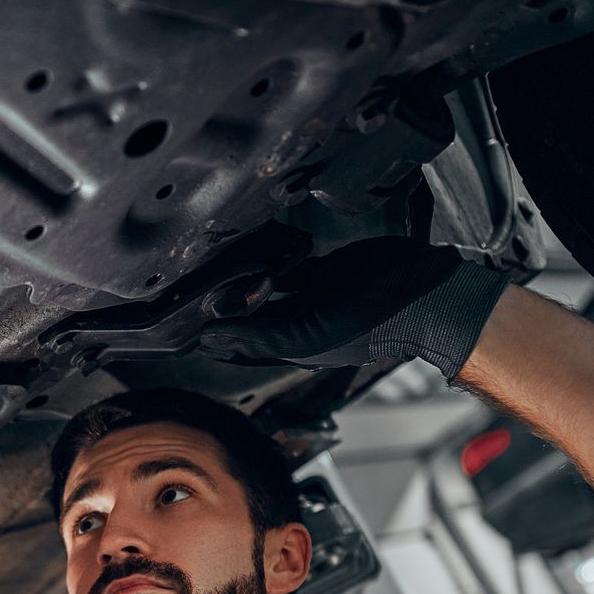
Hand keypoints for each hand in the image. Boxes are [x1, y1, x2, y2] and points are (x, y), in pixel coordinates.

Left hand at [197, 237, 509, 380]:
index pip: (232, 345)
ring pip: (260, 287)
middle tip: (182, 285)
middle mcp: (292, 323)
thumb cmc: (373, 323)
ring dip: (240, 277)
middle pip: (241, 315)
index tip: (171, 325)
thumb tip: (208, 336)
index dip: (205, 335)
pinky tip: (252, 247)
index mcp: (284, 347)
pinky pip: (286, 264)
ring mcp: (306, 295)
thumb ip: (257, 334)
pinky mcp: (321, 270)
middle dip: (216, 304)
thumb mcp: (308, 334)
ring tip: (209, 264)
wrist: (422, 291)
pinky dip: (270, 257)